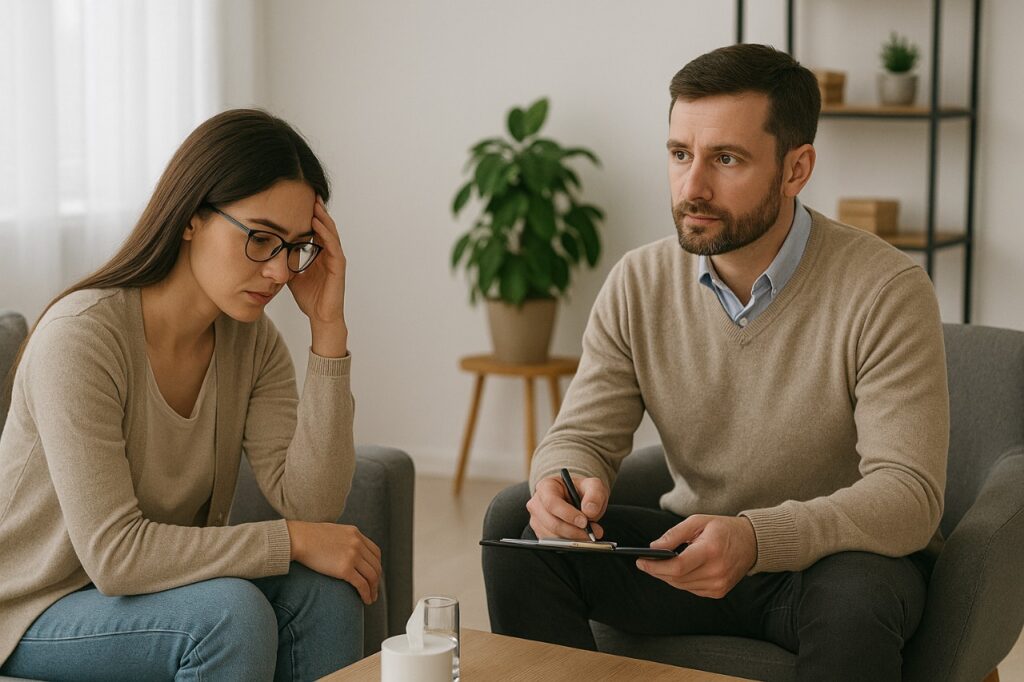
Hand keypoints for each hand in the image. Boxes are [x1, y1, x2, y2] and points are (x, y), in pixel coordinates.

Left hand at [287, 196, 347, 340]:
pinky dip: (326, 233)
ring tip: (314, 202)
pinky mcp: (338, 266)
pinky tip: (318, 222)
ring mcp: (335, 259)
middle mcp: (329, 254)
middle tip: (308, 193)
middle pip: (324, 226)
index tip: (299, 201)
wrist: (321, 317)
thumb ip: (285, 262)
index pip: (315, 230)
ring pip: (330, 232)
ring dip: (322, 217)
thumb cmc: (309, 298)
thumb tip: (268, 252)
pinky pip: (333, 245)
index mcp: (320, 255)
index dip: (308, 215)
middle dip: (317, 210)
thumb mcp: (291, 275)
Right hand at [287, 520, 381, 603]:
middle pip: (375, 565)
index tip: (375, 575)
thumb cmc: (308, 536)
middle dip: (377, 580)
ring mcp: (352, 555)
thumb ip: (343, 539)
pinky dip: (366, 594)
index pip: (375, 552)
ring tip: (371, 598)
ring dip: (373, 589)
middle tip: (374, 590)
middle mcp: (357, 543)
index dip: (377, 565)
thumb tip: (344, 551)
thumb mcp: (333, 532)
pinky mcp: (345, 569)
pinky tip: (366, 600)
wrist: (298, 539)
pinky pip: (362, 584)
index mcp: (355, 533)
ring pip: (371, 576)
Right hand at [526, 474, 607, 539]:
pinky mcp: (540, 532)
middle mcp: (537, 503)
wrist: (577, 499)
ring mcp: (537, 519)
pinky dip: (569, 542)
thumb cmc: (581, 491)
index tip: (584, 522)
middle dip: (573, 531)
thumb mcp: (593, 486)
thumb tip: (589, 511)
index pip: (551, 503)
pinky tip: (579, 536)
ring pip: (552, 536)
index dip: (567, 514)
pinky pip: (553, 543)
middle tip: (592, 532)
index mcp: (546, 486)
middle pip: (551, 523)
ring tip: (589, 533)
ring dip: (573, 538)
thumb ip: (594, 495)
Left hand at [636, 515, 756, 598]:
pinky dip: (681, 581)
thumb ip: (674, 534)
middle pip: (677, 578)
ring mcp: (719, 585)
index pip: (677, 566)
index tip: (641, 561)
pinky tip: (678, 570)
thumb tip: (653, 547)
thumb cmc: (722, 529)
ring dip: (667, 577)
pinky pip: (691, 589)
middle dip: (657, 571)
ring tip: (658, 565)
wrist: (752, 543)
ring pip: (682, 586)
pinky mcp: (719, 592)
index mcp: (710, 551)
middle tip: (645, 562)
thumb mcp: (698, 521)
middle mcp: (716, 572)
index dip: (655, 566)